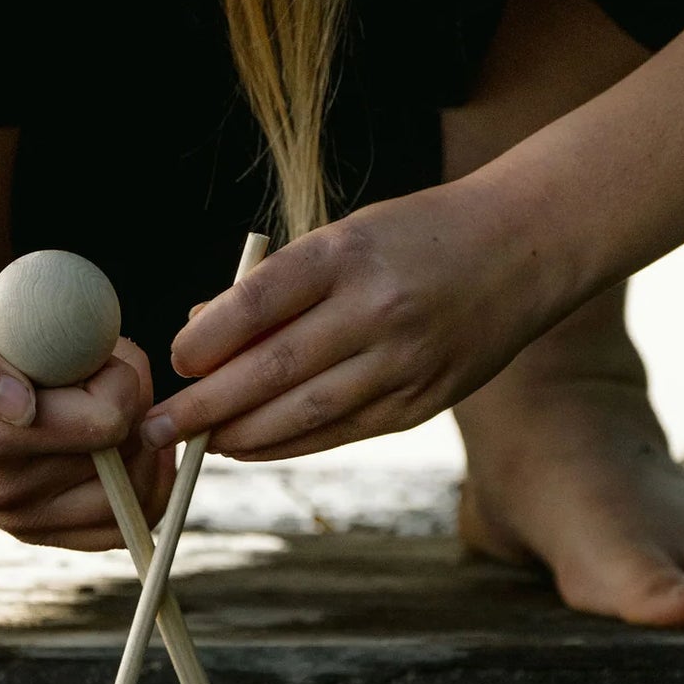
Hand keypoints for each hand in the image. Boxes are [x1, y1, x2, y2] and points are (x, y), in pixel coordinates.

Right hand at [0, 279, 174, 546]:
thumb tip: (19, 406)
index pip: (109, 423)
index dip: (123, 377)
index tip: (99, 350)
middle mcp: (5, 492)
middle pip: (127, 456)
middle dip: (135, 406)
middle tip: (106, 371)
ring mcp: (19, 520)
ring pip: (134, 499)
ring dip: (142, 449)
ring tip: (113, 407)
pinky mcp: (31, 531)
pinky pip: (118, 530)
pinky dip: (139, 490)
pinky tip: (123, 446)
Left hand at [140, 183, 565, 460]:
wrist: (525, 247)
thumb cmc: (415, 237)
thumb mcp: (344, 237)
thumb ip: (274, 287)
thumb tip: (197, 334)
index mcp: (348, 254)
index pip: (261, 301)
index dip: (210, 340)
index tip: (176, 362)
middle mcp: (376, 309)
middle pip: (274, 369)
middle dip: (207, 406)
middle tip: (157, 427)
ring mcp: (404, 361)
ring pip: (305, 413)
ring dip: (242, 435)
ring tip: (198, 443)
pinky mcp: (423, 401)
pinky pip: (341, 431)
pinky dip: (289, 443)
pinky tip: (251, 446)